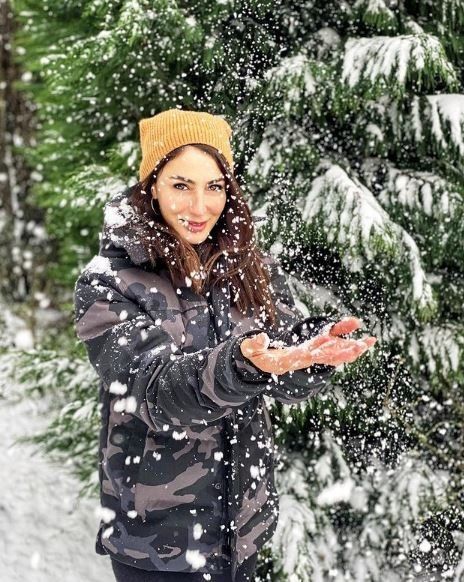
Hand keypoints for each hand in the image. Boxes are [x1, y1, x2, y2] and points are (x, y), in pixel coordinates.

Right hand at [239, 318, 376, 374]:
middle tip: (359, 346)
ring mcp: (311, 355)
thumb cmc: (257, 358)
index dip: (317, 349)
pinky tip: (361, 341)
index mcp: (291, 359)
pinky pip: (333, 349)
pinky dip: (346, 345)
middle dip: (343, 352)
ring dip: (351, 349)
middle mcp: (305, 359)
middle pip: (326, 357)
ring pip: (334, 355)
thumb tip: (260, 337)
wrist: (264, 366)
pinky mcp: (314, 350)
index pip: (306, 354)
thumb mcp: (250, 351)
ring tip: (368, 342)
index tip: (330, 342)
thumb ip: (254, 345)